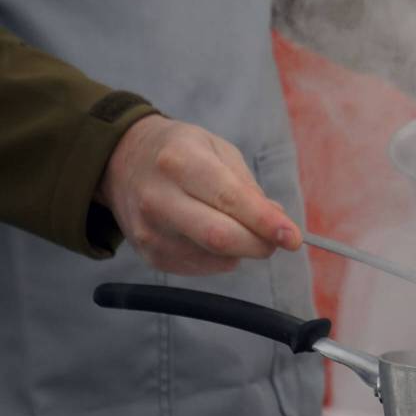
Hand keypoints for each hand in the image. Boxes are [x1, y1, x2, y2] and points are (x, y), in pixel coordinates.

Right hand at [96, 115, 301, 274]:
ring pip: (214, 257)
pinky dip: (223, 257)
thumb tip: (277, 221)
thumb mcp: (217, 149)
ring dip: (243, 249)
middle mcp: (158, 198)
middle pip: (219, 237)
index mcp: (179, 161)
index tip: (293, 237)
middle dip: (260, 244)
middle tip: (280, 240)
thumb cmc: (181, 152)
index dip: (266, 222)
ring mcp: (150, 231)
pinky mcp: (150, 255)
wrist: (122, 162)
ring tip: (241, 226)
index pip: (229, 199)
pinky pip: (202, 266)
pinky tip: (217, 235)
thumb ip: (248, 186)